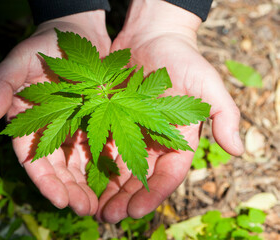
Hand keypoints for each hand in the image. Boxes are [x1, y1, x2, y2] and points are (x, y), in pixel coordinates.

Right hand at [0, 11, 110, 215]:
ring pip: (80, 164)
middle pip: (59, 168)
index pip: (32, 158)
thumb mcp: (20, 59)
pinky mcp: (98, 121)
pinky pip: (102, 146)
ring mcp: (76, 127)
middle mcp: (52, 130)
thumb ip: (1, 83)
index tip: (59, 200)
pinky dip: (107, 165)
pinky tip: (118, 181)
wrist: (78, 34)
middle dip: (70, 190)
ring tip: (101, 205)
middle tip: (85, 210)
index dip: (45, 180)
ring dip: (89, 185)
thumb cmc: (44, 44)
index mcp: (30, 121)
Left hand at [96, 0, 243, 222]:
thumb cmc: (182, 58)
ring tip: (93, 209)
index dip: (154, 194)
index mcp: (177, 138)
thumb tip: (238, 151)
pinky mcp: (110, 119)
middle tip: (108, 218)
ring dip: (107, 189)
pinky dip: (93, 164)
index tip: (136, 212)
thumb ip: (223, 114)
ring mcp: (130, 130)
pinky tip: (81, 179)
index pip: (168, 173)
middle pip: (140, 177)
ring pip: (119, 167)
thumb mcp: (207, 83)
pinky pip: (101, 146)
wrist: (152, 36)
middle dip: (125, 198)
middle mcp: (153, 140)